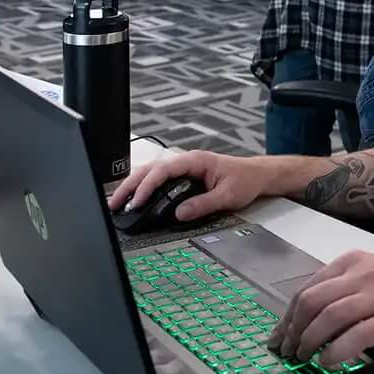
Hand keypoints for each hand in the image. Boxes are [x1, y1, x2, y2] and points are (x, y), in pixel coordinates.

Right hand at [107, 150, 271, 222]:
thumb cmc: (246, 179)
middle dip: (130, 185)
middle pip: (151, 169)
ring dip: (134, 186)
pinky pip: (159, 179)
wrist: (258, 174)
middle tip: (114, 202)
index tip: (137, 202)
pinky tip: (134, 198)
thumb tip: (180, 213)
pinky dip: (144, 187)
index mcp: (195, 161)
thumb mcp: (227, 195)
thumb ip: (203, 204)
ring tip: (117, 202)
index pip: (164, 170)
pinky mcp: (184, 176)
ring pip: (152, 173)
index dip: (147, 185)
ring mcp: (184, 168)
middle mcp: (187, 161)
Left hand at [269, 251, 373, 366]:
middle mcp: (363, 275)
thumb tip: (316, 315)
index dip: (288, 315)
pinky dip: (334, 352)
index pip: (308, 287)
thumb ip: (348, 287)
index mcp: (356, 261)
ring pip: (327, 318)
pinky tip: (329, 361)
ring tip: (305, 356)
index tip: (281, 333)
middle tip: (289, 348)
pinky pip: (352, 337)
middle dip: (293, 329)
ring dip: (309, 341)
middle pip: (311, 301)